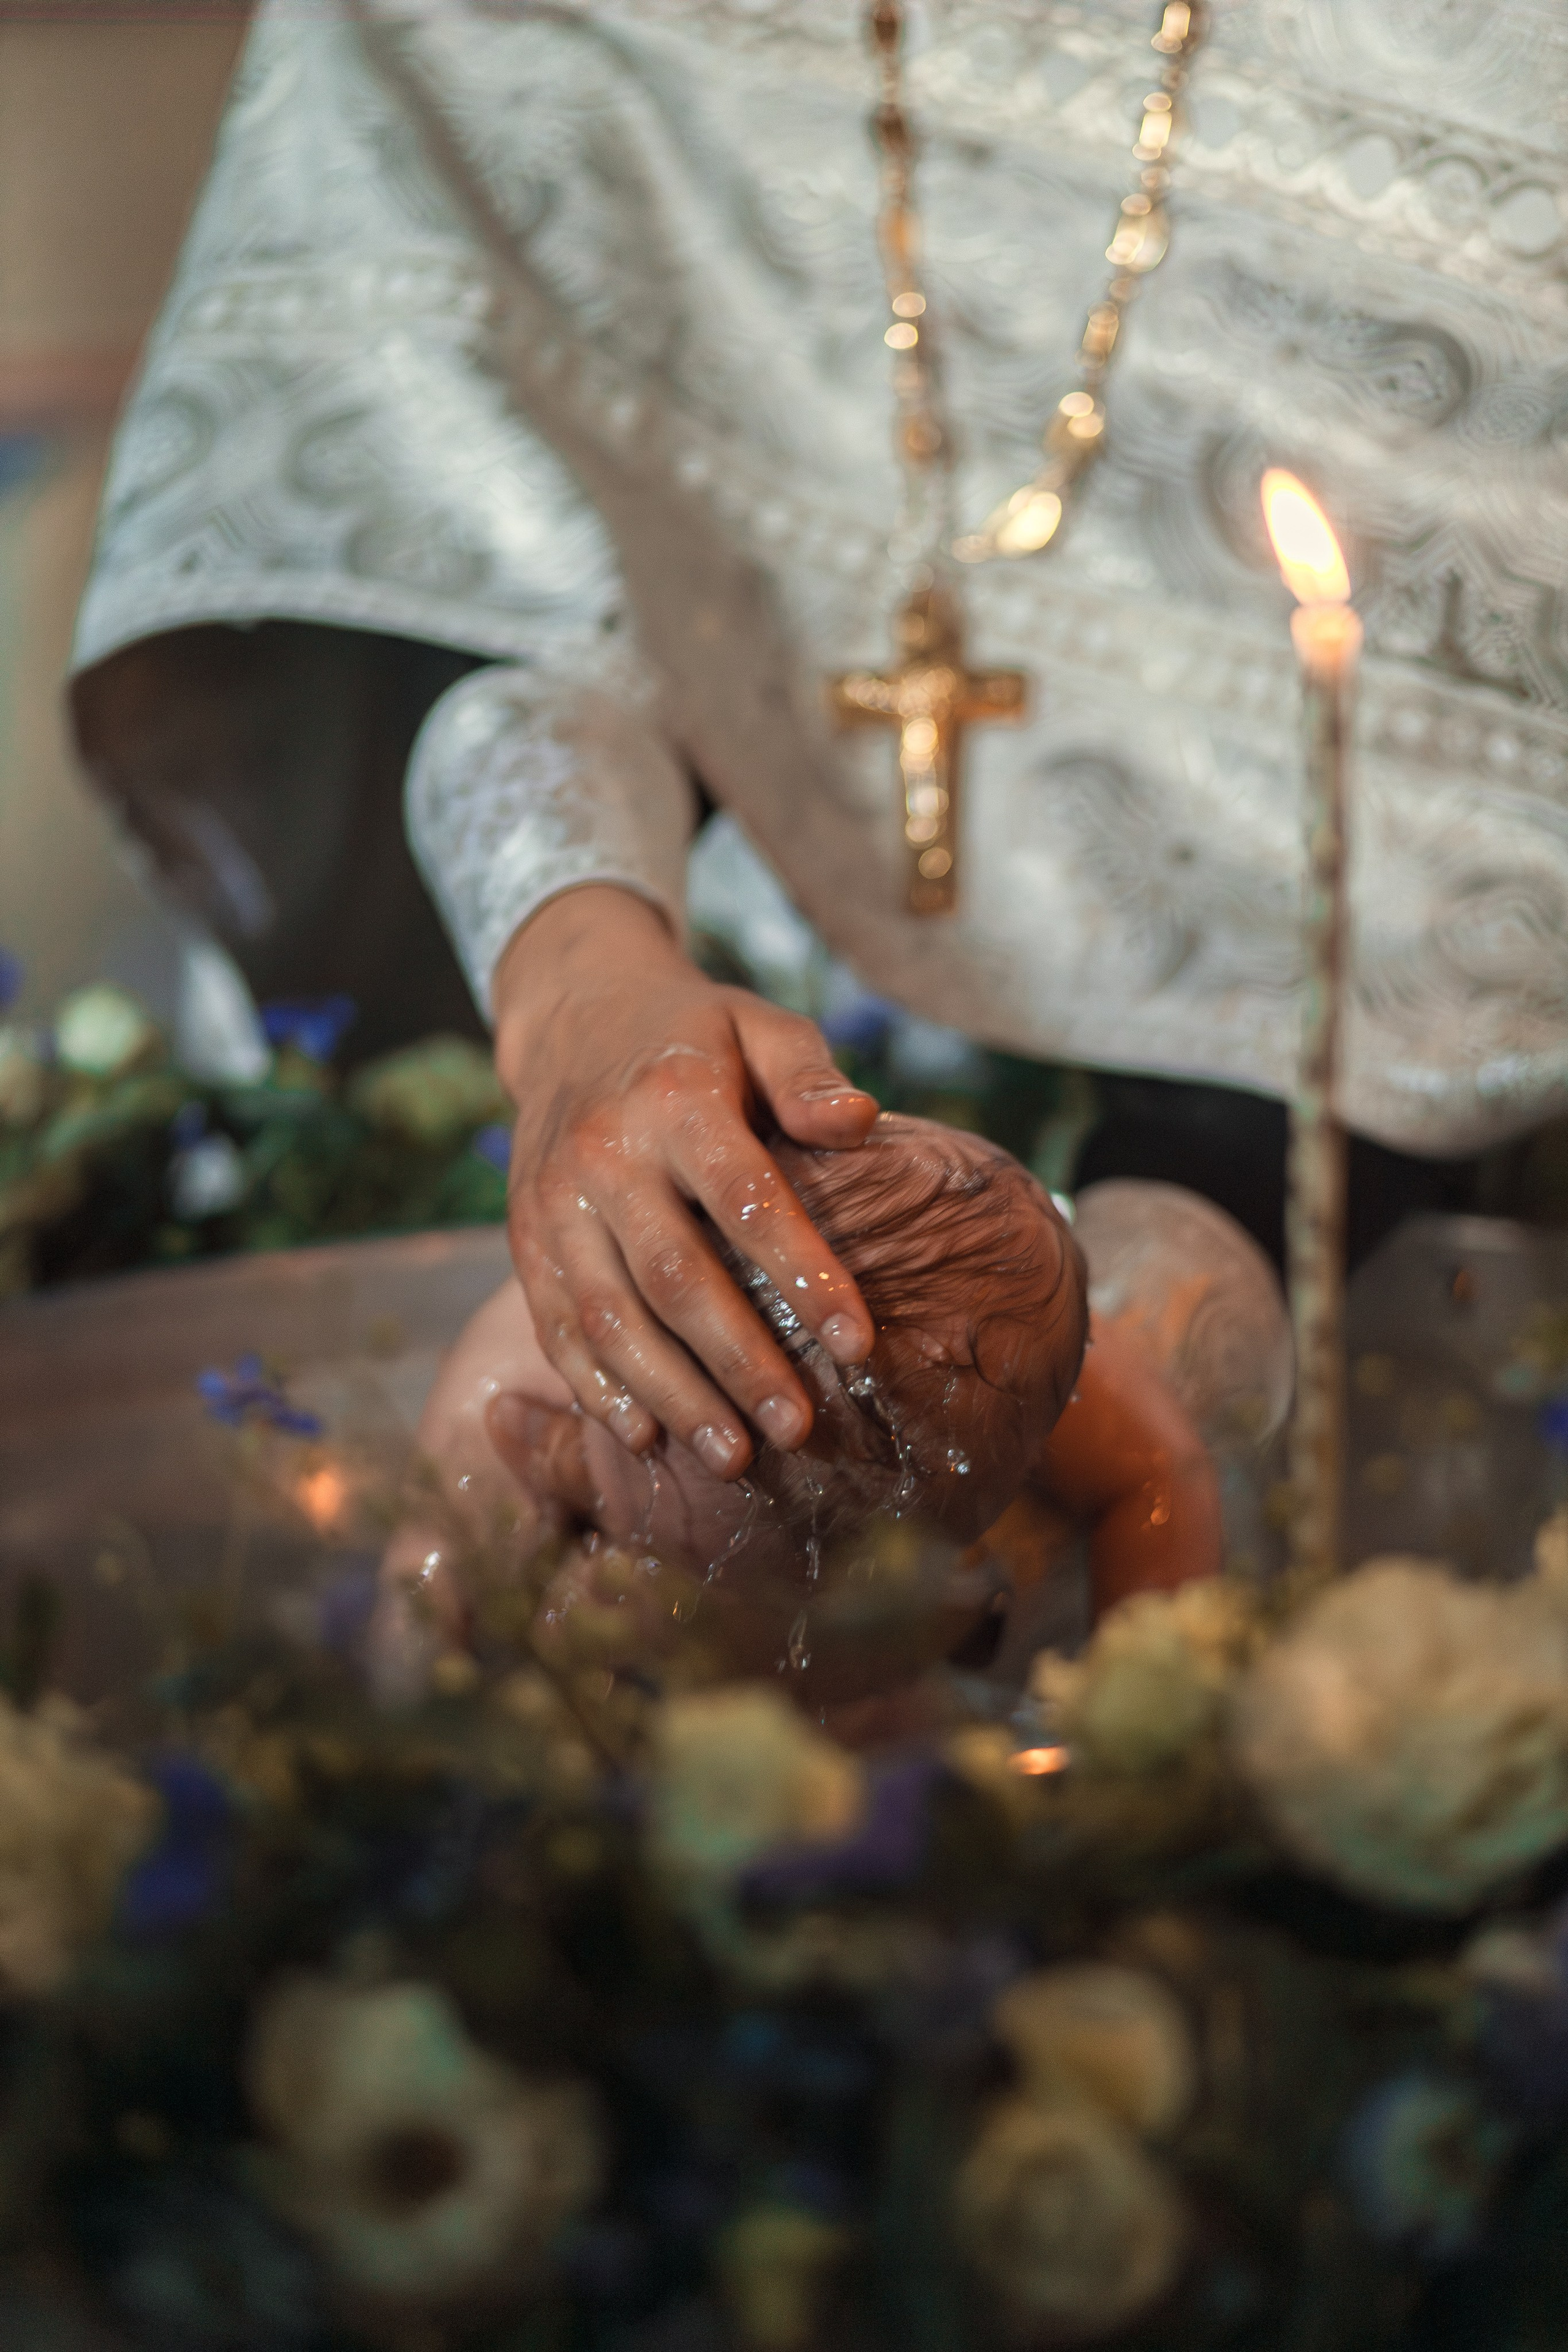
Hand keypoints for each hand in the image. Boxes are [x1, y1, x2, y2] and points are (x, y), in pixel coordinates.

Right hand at [493, 886, 878, 1476]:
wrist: (572, 1018)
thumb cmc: (696, 1036)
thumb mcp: (757, 1025)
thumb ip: (807, 1073)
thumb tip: (860, 1120)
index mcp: (675, 1101)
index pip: (746, 1199)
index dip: (803, 1274)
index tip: (859, 1343)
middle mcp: (605, 1154)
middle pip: (674, 1276)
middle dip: (738, 1361)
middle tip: (797, 1429)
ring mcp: (554, 1203)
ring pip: (610, 1316)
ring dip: (671, 1394)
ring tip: (733, 1458)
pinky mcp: (525, 1240)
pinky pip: (558, 1325)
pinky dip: (597, 1388)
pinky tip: (648, 1437)